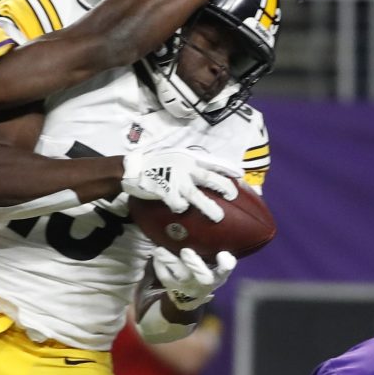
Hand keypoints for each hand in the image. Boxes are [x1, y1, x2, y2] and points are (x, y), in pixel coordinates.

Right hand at [122, 148, 240, 221]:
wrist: (133, 169)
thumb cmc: (154, 165)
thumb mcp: (175, 157)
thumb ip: (189, 165)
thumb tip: (204, 174)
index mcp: (189, 157)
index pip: (213, 162)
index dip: (228, 168)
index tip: (240, 175)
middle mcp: (185, 167)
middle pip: (210, 178)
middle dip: (224, 187)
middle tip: (233, 196)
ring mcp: (176, 179)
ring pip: (197, 195)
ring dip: (208, 206)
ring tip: (218, 216)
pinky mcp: (166, 191)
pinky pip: (178, 203)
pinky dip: (180, 208)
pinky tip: (179, 209)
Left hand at [151, 245, 236, 310]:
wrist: (192, 297)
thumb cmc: (207, 272)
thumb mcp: (216, 265)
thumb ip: (215, 248)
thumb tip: (211, 217)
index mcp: (218, 275)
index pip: (226, 270)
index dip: (226, 264)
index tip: (222, 254)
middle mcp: (205, 282)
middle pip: (203, 276)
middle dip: (195, 264)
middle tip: (186, 251)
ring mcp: (188, 286)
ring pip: (180, 276)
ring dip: (170, 261)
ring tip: (160, 250)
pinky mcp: (172, 287)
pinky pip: (165, 277)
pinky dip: (159, 265)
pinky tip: (156, 254)